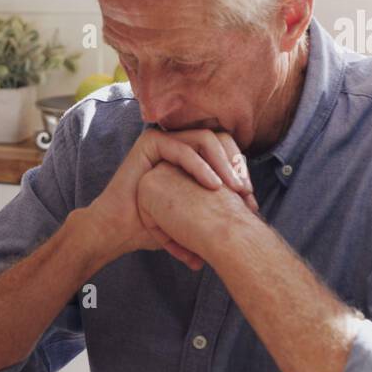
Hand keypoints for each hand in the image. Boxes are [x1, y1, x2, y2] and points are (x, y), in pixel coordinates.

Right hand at [83, 127, 256, 268]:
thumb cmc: (154, 225)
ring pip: (205, 140)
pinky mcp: (150, 143)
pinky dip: (202, 167)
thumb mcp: (193, 215)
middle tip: (246, 193)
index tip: (250, 199)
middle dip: (237, 165)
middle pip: (220, 140)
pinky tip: (214, 187)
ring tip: (234, 189)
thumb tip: (250, 220)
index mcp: (189, 154)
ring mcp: (163, 140)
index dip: (241, 170)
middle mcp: (177, 142)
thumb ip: (217, 211)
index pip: (225, 150)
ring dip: (224, 164)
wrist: (121, 231)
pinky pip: (183, 149)